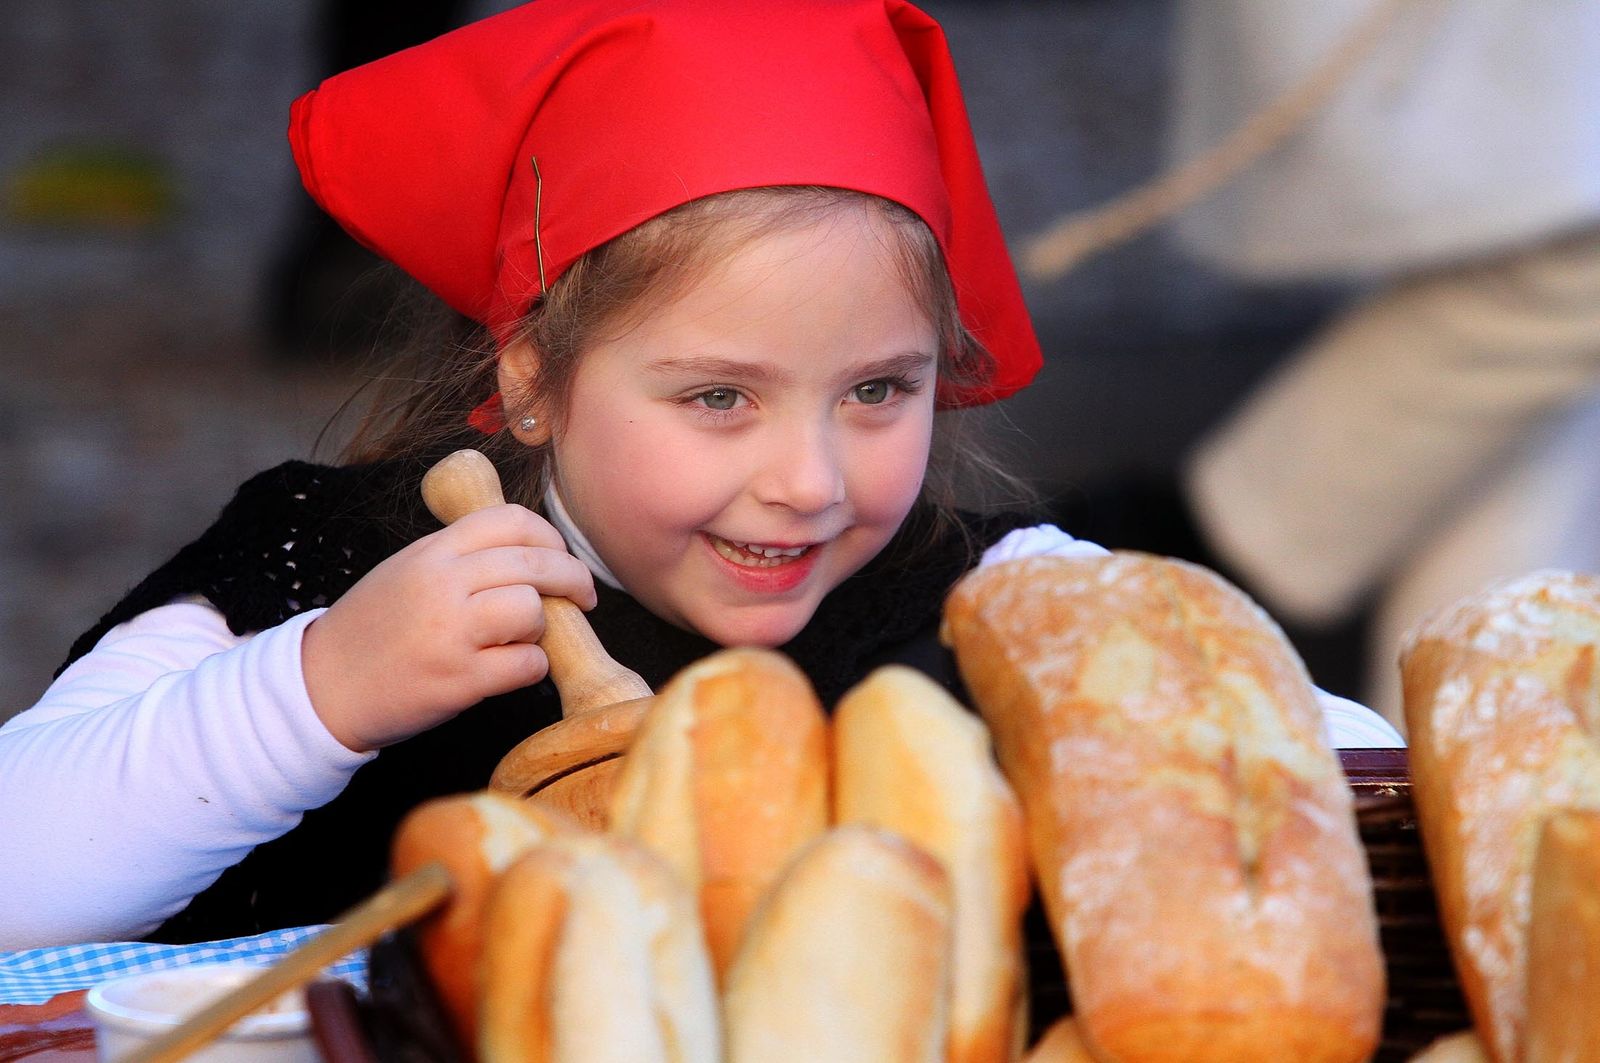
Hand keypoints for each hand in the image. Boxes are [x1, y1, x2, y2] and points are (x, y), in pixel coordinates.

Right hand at [301, 504, 597, 751]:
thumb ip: (460, 557)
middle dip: (573, 578)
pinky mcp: (459, 679)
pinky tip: (511, 669)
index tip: (560, 557)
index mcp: (432, 552)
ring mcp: (451, 631)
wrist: (322, 688)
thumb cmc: (372, 631)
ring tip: (521, 639)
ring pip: (533, 610)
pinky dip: (530, 667)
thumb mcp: (407, 572)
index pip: (510, 520)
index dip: (548, 538)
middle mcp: (442, 584)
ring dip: (541, 627)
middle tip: (584, 596)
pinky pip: (527, 663)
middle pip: (535, 563)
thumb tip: (531, 552)